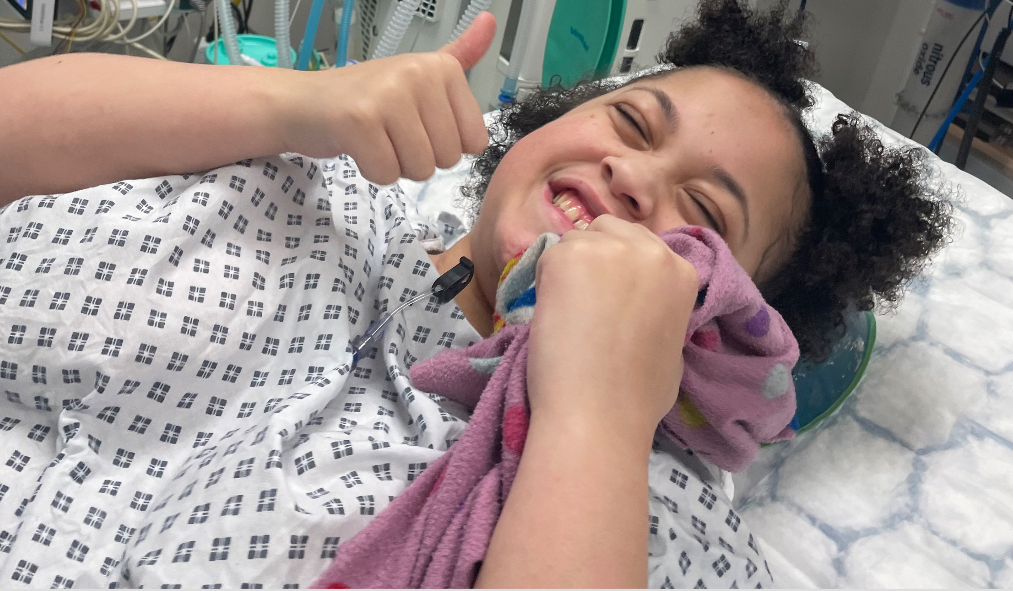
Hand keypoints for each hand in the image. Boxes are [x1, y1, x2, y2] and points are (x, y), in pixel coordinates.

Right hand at [283, 12, 494, 183]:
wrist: (302, 102)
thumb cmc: (365, 96)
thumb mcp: (418, 72)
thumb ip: (459, 54)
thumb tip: (491, 20)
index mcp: (440, 67)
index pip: (474, 141)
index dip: (445, 145)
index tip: (418, 124)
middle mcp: (417, 74)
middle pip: (447, 158)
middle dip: (419, 157)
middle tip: (391, 132)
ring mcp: (387, 96)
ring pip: (420, 170)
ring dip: (397, 165)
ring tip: (376, 138)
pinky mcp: (359, 122)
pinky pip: (387, 174)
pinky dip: (373, 171)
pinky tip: (359, 147)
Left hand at [526, 216, 697, 442]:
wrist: (599, 412)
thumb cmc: (638, 396)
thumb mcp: (671, 344)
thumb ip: (660, 310)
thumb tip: (640, 307)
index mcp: (682, 271)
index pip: (642, 247)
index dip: (620, 272)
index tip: (609, 299)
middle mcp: (652, 250)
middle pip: (610, 231)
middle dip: (596, 260)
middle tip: (585, 304)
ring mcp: (610, 248)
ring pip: (577, 241)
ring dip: (569, 270)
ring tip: (568, 314)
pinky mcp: (570, 255)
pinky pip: (549, 256)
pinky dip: (544, 283)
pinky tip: (552, 315)